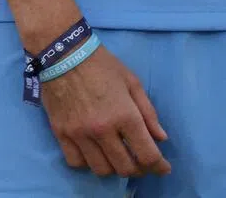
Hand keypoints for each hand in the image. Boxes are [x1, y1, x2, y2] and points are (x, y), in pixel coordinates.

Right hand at [41, 43, 169, 177]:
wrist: (66, 56)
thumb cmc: (104, 66)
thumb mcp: (133, 82)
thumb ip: (148, 112)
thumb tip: (160, 138)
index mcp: (124, 114)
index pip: (145, 152)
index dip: (158, 166)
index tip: (164, 169)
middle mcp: (102, 130)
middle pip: (124, 167)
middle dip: (139, 169)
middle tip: (144, 163)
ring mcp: (79, 135)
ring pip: (101, 169)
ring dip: (115, 169)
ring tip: (122, 158)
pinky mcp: (61, 136)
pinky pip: (77, 163)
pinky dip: (90, 163)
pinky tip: (97, 153)